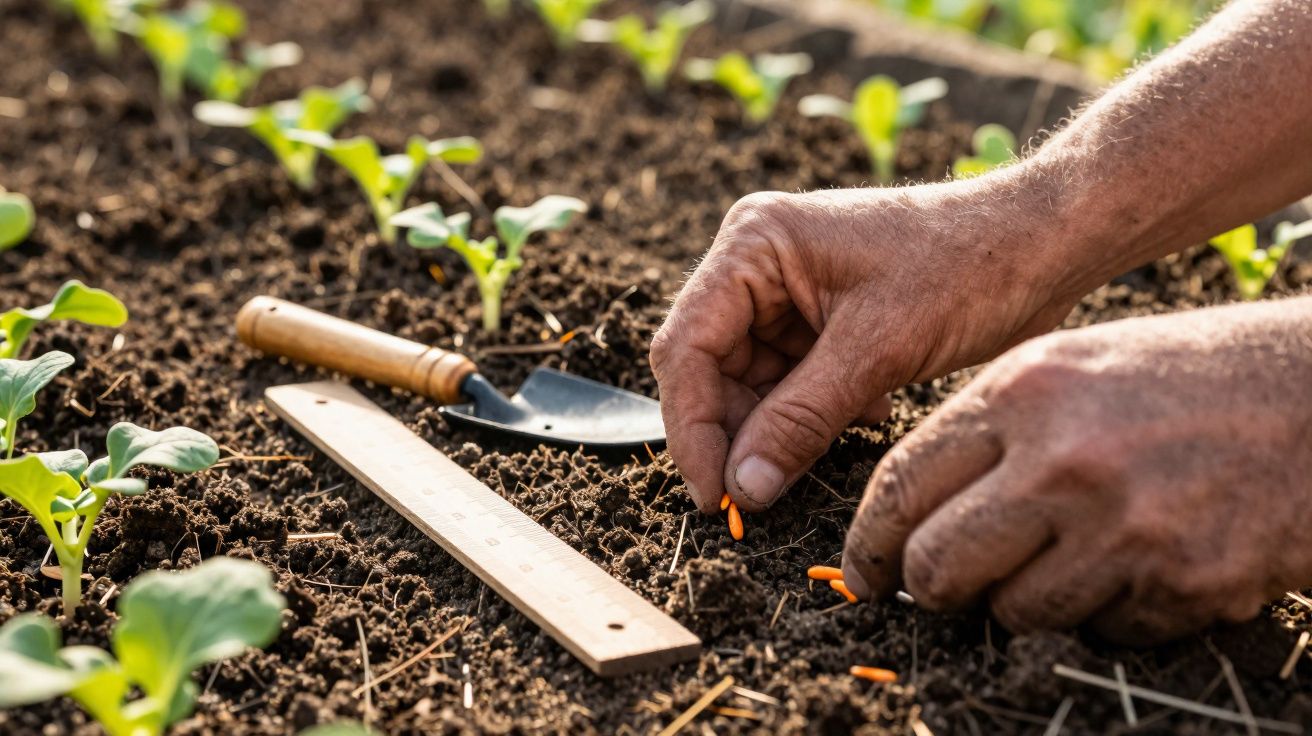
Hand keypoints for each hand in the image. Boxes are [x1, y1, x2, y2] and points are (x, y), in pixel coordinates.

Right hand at [650, 172, 1091, 513]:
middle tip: (753, 500)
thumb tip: (742, 488)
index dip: (693, 426)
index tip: (714, 495)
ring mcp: (788, 290)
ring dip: (776, 428)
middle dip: (733, 433)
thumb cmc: (968, 268)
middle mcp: (758, 262)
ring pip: (749, 382)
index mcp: (755, 244)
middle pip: (711, 367)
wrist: (1046, 244)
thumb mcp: (878, 350)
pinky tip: (864, 416)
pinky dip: (811, 415)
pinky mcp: (821, 318)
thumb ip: (800, 420)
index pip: (689, 346)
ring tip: (815, 457)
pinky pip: (790, 382)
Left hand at [841, 297, 1311, 643]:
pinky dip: (1105, 612)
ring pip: (1014, 611)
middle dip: (930, 587)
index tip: (864, 572)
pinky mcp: (1180, 585)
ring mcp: (1124, 529)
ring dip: (1024, 601)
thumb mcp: (1074, 367)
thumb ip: (991, 432)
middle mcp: (1063, 460)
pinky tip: (1139, 561)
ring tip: (1069, 555)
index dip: (869, 542)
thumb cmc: (1190, 378)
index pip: (902, 485)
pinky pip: (1099, 631)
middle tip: (941, 586)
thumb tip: (915, 511)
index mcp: (1026, 392)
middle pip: (940, 565)